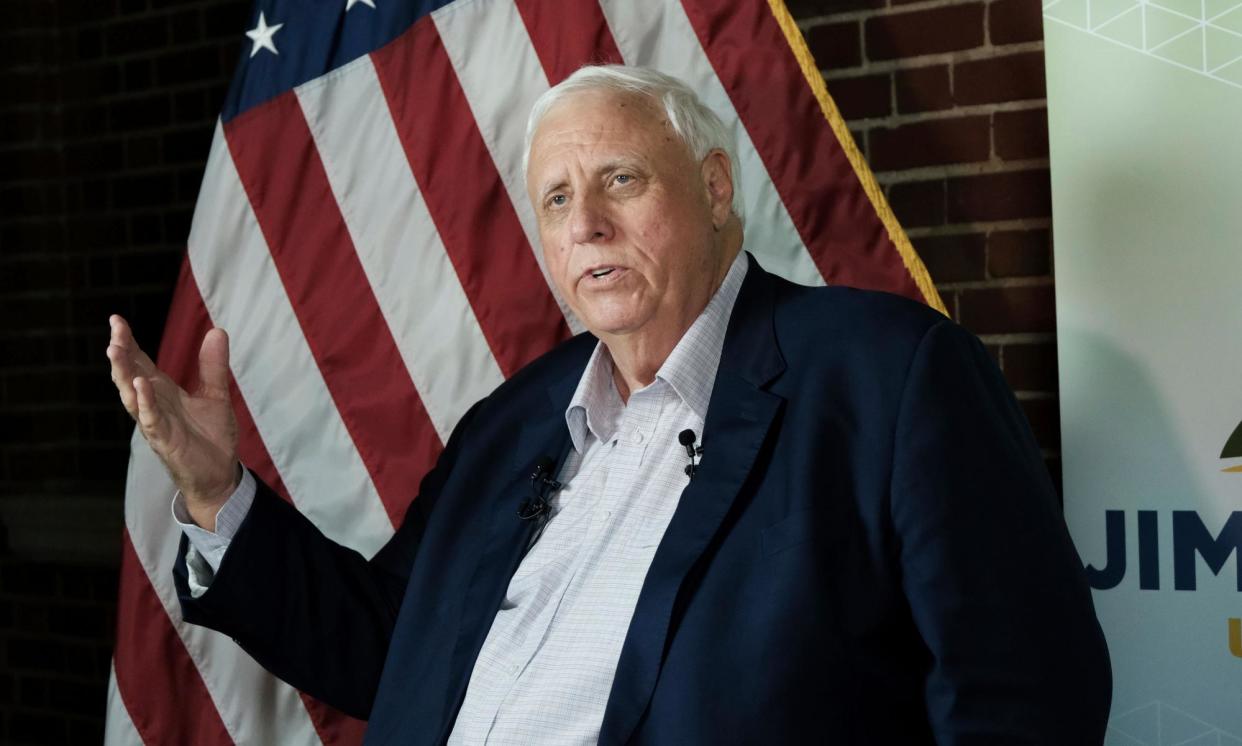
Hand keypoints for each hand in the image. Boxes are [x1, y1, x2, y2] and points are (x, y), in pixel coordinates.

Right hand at [107, 314, 239, 529]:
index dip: (128, 342)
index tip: (116, 320)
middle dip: (121, 352)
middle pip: (130, 374)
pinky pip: (150, 419)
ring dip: (123, 373)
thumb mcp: (216, 394)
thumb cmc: (211, 436)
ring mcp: (155, 422)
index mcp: (163, 391)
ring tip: (116, 350)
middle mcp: (153, 404)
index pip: (140, 362)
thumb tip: (217, 330)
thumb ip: (213, 365)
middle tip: (115, 330)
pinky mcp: (164, 440)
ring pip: (132, 395)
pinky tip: (140, 385)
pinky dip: (144, 402)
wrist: (220, 473)